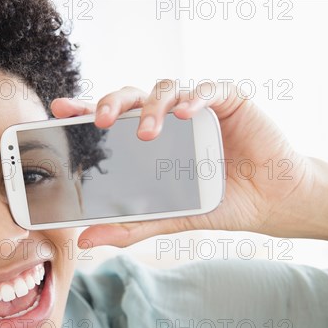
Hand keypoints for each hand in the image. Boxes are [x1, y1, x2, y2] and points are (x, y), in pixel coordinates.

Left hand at [51, 80, 327, 247]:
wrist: (269, 202)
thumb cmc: (217, 202)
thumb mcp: (167, 217)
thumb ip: (128, 224)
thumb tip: (85, 240)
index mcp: (147, 138)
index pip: (111, 118)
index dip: (84, 109)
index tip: (58, 109)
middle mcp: (168, 117)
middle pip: (132, 96)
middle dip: (112, 102)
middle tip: (100, 121)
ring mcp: (196, 106)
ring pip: (165, 88)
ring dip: (152, 106)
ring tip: (147, 132)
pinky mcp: (229, 100)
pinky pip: (208, 88)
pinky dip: (194, 97)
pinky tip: (185, 112)